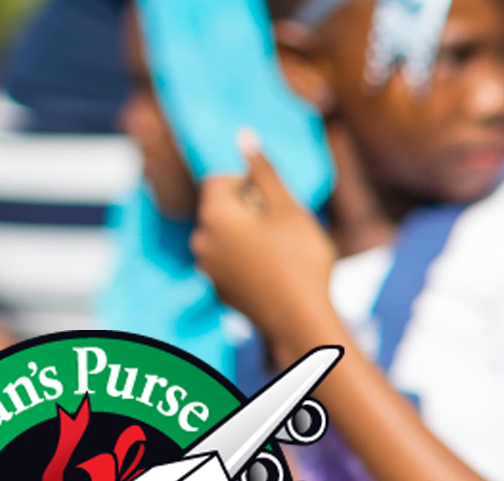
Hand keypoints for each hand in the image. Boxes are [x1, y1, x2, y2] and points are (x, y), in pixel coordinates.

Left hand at [191, 129, 339, 338]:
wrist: (301, 321)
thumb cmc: (300, 260)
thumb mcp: (288, 208)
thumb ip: (263, 170)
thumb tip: (243, 135)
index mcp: (215, 215)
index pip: (219, 180)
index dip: (249, 183)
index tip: (276, 201)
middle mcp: (202, 241)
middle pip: (222, 209)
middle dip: (249, 210)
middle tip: (283, 228)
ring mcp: (209, 269)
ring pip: (226, 237)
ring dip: (249, 236)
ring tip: (282, 252)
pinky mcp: (220, 291)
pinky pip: (230, 263)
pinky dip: (248, 261)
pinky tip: (275, 273)